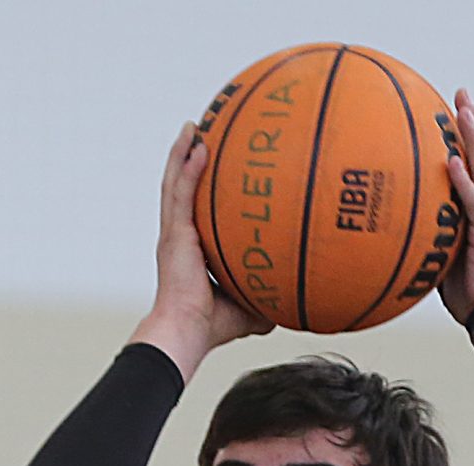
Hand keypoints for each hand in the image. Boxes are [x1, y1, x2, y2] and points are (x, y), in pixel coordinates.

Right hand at [133, 124, 270, 377]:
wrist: (188, 331)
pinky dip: (188, 168)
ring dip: (182, 153)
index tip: (211, 165)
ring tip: (193, 126)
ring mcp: (174, 233)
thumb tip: (300, 300)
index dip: (199, 186)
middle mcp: (179, 235)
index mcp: (191, 248)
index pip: (194, 209)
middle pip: (181, 187)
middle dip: (188, 159)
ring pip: (175, 182)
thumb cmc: (213, 326)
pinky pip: (181, 193)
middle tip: (199, 132)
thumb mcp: (250, 307)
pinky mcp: (173, 234)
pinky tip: (199, 145)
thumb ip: (270, 295)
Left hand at [439, 90, 473, 320]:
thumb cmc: (464, 286)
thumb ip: (424, 230)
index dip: (467, 132)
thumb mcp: (439, 251)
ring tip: (465, 109)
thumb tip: (388, 222)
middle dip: (473, 121)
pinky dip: (464, 180)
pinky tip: (453, 162)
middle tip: (463, 92)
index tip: (454, 105)